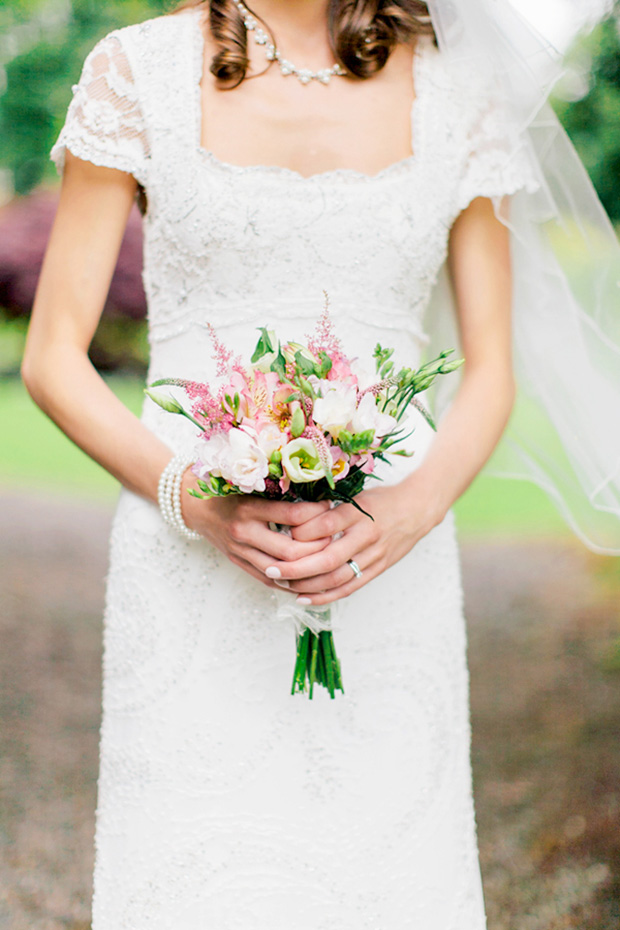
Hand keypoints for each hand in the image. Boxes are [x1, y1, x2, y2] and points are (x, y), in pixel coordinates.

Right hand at [181, 469, 331, 588]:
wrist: (195, 507)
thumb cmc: (227, 490)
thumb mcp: (250, 483)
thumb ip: (279, 490)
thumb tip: (318, 494)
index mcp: (249, 508)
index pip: (293, 515)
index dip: (318, 513)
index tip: (332, 506)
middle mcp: (244, 532)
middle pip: (290, 550)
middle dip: (318, 547)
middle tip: (336, 537)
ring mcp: (241, 552)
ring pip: (281, 570)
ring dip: (308, 568)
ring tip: (328, 559)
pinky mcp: (240, 564)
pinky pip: (270, 580)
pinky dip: (292, 581)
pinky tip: (310, 578)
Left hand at [261, 482, 445, 605]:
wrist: (419, 509)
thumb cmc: (382, 499)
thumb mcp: (356, 496)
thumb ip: (330, 508)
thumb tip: (293, 521)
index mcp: (359, 512)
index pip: (325, 525)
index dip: (300, 533)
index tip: (280, 534)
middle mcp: (367, 535)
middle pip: (328, 558)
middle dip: (296, 567)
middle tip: (272, 568)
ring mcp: (374, 555)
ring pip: (337, 578)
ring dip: (307, 585)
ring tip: (283, 584)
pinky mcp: (378, 569)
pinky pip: (349, 587)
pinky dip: (326, 596)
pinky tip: (305, 598)